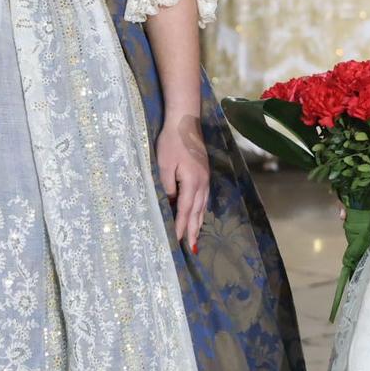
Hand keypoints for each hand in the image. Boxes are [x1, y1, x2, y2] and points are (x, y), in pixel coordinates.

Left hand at [157, 116, 211, 252]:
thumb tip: (170, 203)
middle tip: (191, 248)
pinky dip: (201, 210)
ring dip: (198, 222)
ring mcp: (205, 178)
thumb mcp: (164, 165)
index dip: (181, 226)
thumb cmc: (172, 142)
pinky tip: (198, 214)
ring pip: (202, 206)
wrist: (185, 122)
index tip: (176, 240)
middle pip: (197, 211)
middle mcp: (202, 182)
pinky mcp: (203, 173)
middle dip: (193, 230)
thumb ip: (167, 186)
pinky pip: (203, 198)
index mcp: (192, 181)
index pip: (185, 209)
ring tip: (195, 238)